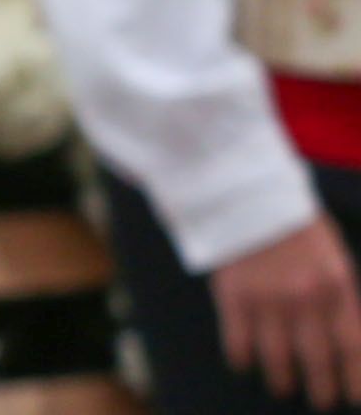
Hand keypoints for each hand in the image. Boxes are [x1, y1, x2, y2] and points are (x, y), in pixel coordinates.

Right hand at [223, 216, 360, 408]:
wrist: (243, 189)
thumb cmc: (293, 218)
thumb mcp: (331, 252)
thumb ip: (338, 291)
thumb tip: (343, 333)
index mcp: (336, 285)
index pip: (352, 346)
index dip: (353, 377)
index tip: (352, 397)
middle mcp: (306, 298)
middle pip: (318, 358)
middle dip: (321, 387)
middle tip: (320, 401)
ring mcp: (268, 298)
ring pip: (278, 356)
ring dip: (282, 379)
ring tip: (283, 388)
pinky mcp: (233, 295)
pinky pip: (238, 340)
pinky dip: (242, 357)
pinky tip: (244, 364)